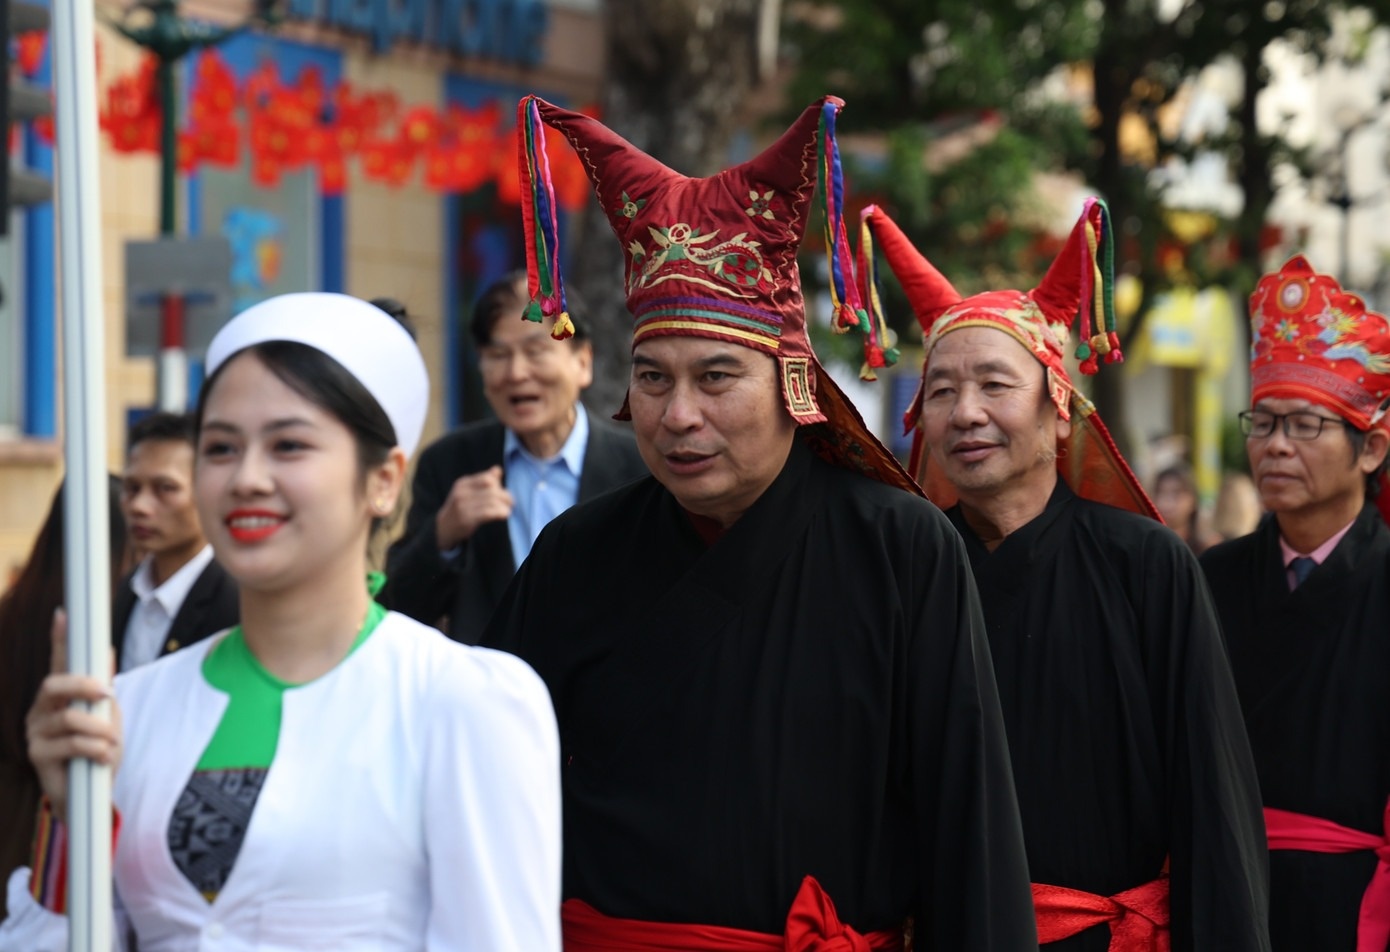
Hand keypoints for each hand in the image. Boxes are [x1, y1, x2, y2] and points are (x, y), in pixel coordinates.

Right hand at [25, 609, 122, 821]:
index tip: (63, 613)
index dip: (59, 638)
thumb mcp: (108, 715)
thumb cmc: (99, 750)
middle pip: (54, 684)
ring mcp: (35, 731)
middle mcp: (41, 709)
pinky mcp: (37, 754)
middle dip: (83, 684)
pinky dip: (96, 749)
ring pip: (69, 718)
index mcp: (60, 696)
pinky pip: (71, 744)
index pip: (58, 662)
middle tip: (108, 693)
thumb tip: (106, 651)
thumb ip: (103, 688)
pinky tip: (104, 757)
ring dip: (99, 729)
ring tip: (111, 742)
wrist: (92, 794)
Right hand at [435, 466, 514, 549]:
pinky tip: (505, 515)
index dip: (498, 485)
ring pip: (492, 501)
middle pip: (491, 490)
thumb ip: (483, 480)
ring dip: (504, 506)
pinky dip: (500, 513)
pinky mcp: (466, 519)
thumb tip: (498, 469)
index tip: (503, 492)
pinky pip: (488, 513)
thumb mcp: (468, 491)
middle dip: (505, 496)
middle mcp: (462, 493)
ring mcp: (463, 506)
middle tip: (510, 502)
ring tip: (508, 510)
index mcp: (463, 483)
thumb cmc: (460, 508)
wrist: (443, 528)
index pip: (487, 478)